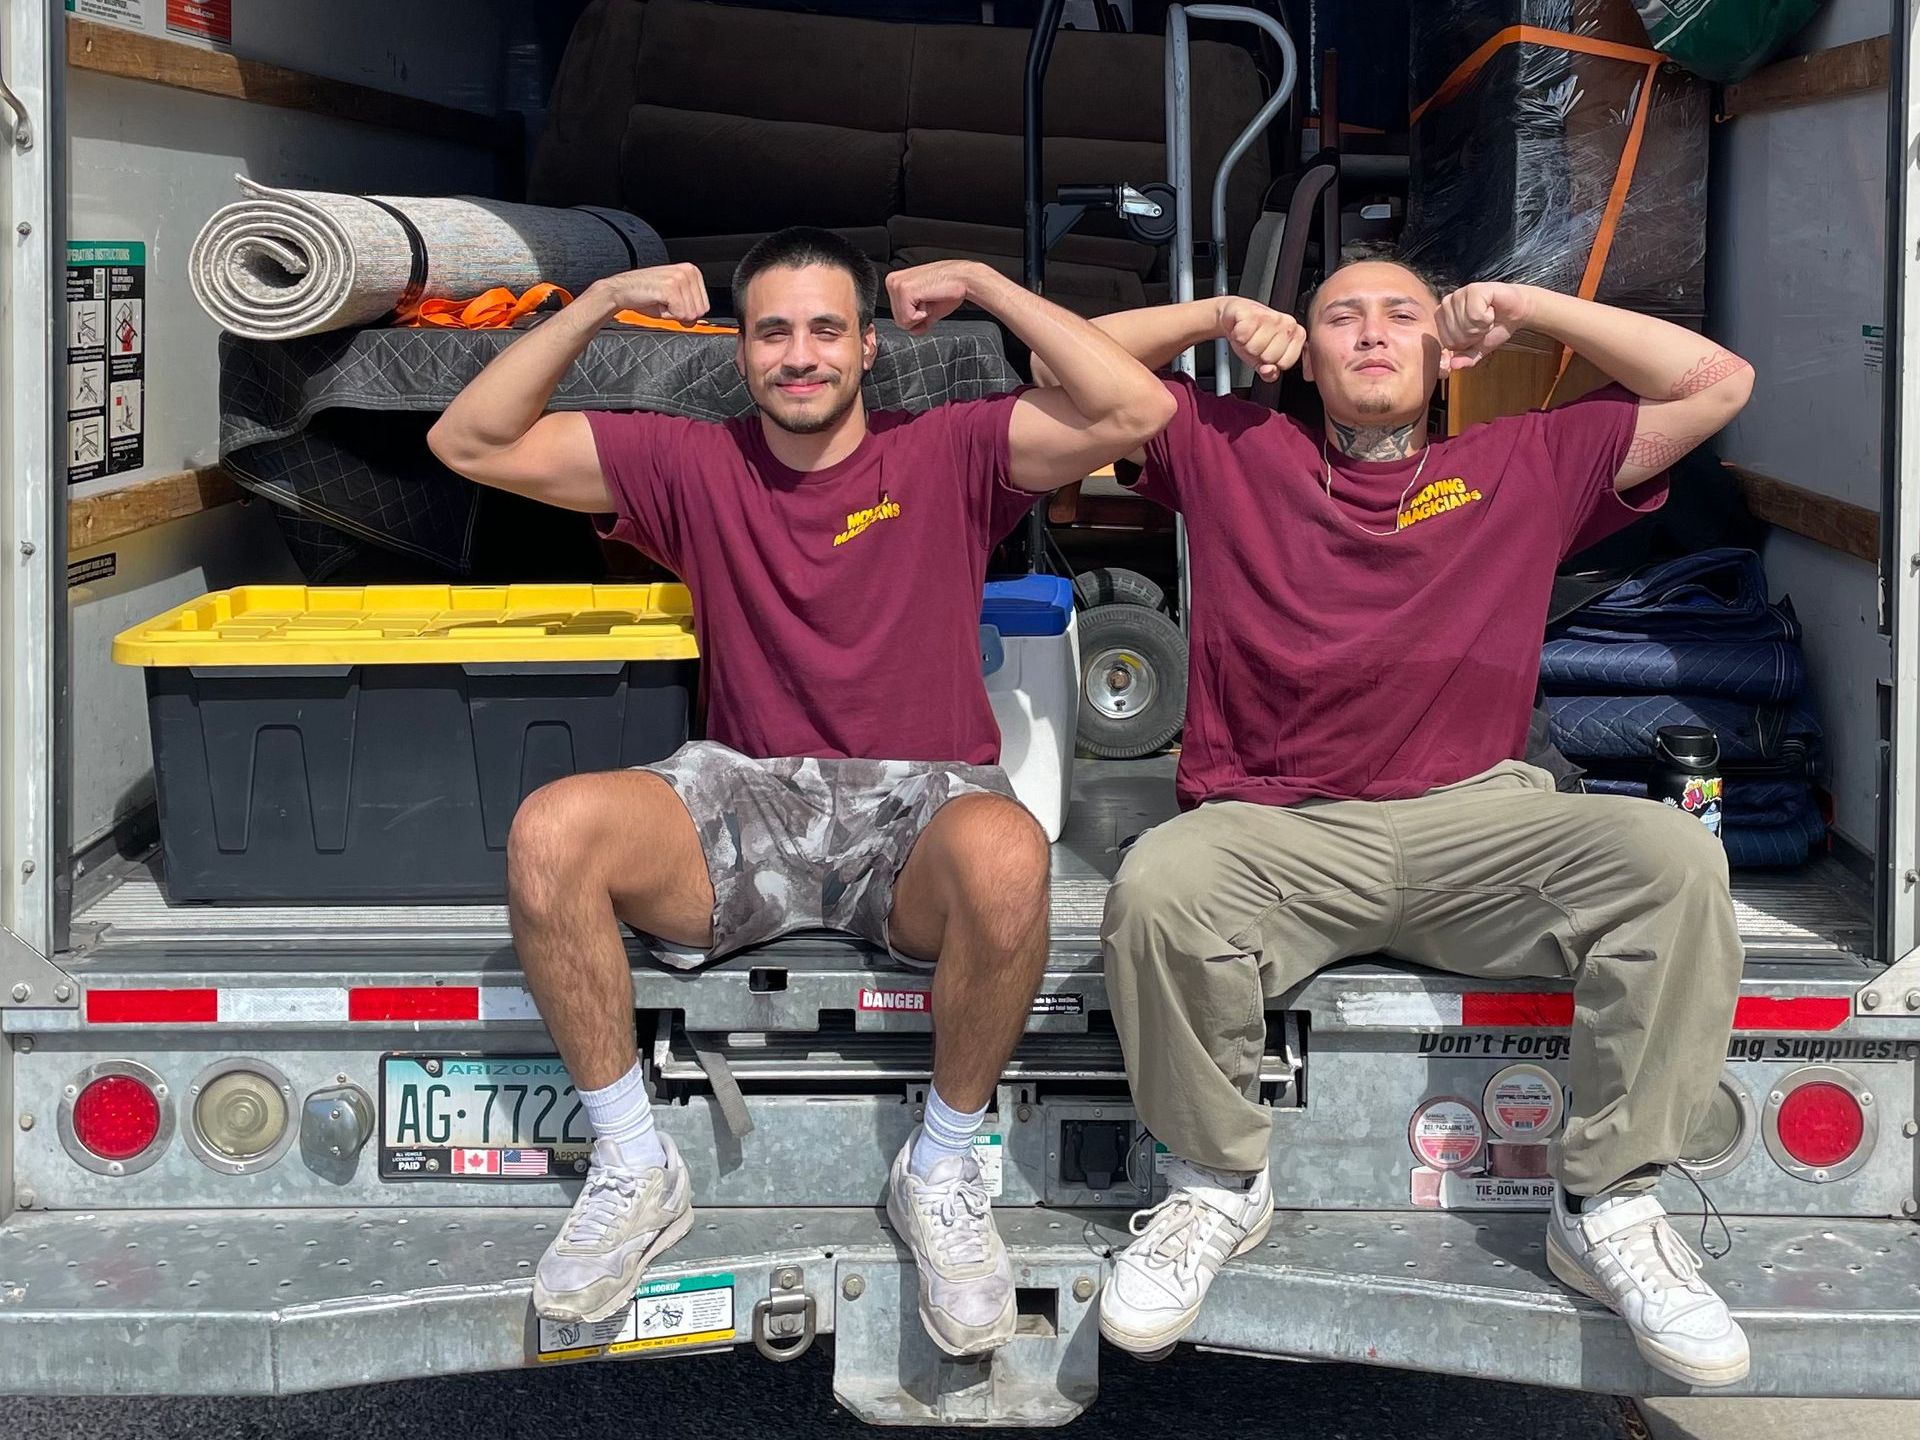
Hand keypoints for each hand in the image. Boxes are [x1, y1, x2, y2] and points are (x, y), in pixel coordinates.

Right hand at [591, 263, 709, 323]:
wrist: (621, 290)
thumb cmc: (645, 294)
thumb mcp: (674, 299)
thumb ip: (690, 307)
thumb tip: (698, 322)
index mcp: (692, 271)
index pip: (705, 307)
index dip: (686, 311)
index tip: (671, 302)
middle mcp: (688, 271)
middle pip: (699, 312)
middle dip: (680, 313)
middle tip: (664, 302)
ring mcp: (680, 278)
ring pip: (689, 315)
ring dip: (672, 314)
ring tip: (659, 301)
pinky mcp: (671, 288)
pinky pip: (679, 315)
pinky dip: (666, 315)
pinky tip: (656, 302)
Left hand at [887, 261, 985, 335]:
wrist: (963, 278)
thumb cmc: (949, 288)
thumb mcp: (930, 309)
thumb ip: (919, 322)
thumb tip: (913, 332)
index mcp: (896, 282)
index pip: (897, 315)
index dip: (916, 316)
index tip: (927, 301)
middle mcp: (893, 281)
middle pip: (898, 320)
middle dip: (917, 317)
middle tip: (929, 300)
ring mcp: (897, 285)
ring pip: (901, 321)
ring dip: (920, 315)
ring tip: (929, 299)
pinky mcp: (904, 290)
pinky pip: (907, 319)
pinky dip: (922, 315)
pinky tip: (928, 299)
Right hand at [1218, 297, 1304, 381]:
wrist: (1236, 317)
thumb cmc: (1253, 337)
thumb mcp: (1264, 361)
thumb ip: (1270, 374)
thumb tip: (1269, 371)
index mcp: (1297, 336)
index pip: (1284, 364)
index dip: (1271, 363)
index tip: (1267, 351)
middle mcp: (1287, 324)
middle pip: (1268, 357)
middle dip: (1257, 354)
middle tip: (1256, 342)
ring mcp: (1272, 316)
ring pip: (1254, 348)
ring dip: (1246, 344)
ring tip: (1249, 335)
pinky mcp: (1253, 312)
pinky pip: (1242, 336)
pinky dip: (1237, 335)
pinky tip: (1242, 328)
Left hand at [1436, 282, 1536, 371]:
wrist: (1516, 312)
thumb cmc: (1495, 328)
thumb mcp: (1478, 349)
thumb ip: (1466, 358)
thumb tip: (1454, 366)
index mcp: (1441, 318)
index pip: (1448, 343)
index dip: (1467, 343)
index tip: (1476, 333)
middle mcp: (1446, 304)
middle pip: (1456, 334)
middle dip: (1475, 334)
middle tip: (1484, 324)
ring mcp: (1458, 294)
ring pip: (1466, 325)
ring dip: (1483, 325)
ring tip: (1487, 316)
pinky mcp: (1472, 289)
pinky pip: (1475, 315)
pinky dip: (1487, 317)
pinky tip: (1491, 309)